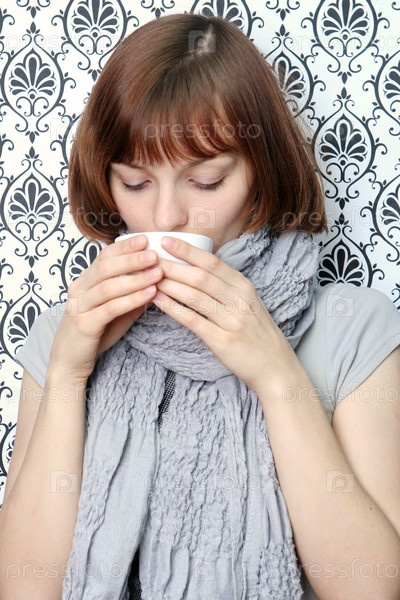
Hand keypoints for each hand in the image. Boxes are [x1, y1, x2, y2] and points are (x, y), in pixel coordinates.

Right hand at [50, 235, 162, 380]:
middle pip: (105, 268)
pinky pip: (110, 308)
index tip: (145, 239)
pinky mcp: (84, 325)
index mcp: (85, 282)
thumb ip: (132, 295)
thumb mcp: (117, 311)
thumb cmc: (95, 334)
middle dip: (131, 259)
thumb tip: (156, 280)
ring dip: (135, 278)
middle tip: (154, 254)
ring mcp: (79, 307)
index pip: (104, 257)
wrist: (70, 362)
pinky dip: (131, 299)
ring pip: (108, 286)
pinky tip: (149, 294)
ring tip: (157, 273)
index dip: (124, 247)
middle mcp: (79, 290)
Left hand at [153, 236, 300, 393]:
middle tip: (149, 258)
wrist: (274, 367)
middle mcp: (239, 300)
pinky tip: (157, 301)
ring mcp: (231, 320)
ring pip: (194, 296)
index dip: (187, 251)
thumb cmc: (257, 333)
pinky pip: (192, 320)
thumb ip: (226, 287)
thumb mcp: (248, 303)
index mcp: (244, 287)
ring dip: (169, 285)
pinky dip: (172, 308)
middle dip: (172, 265)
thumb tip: (195, 269)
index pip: (212, 262)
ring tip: (149, 277)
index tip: (166, 240)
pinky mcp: (222, 340)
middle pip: (200, 277)